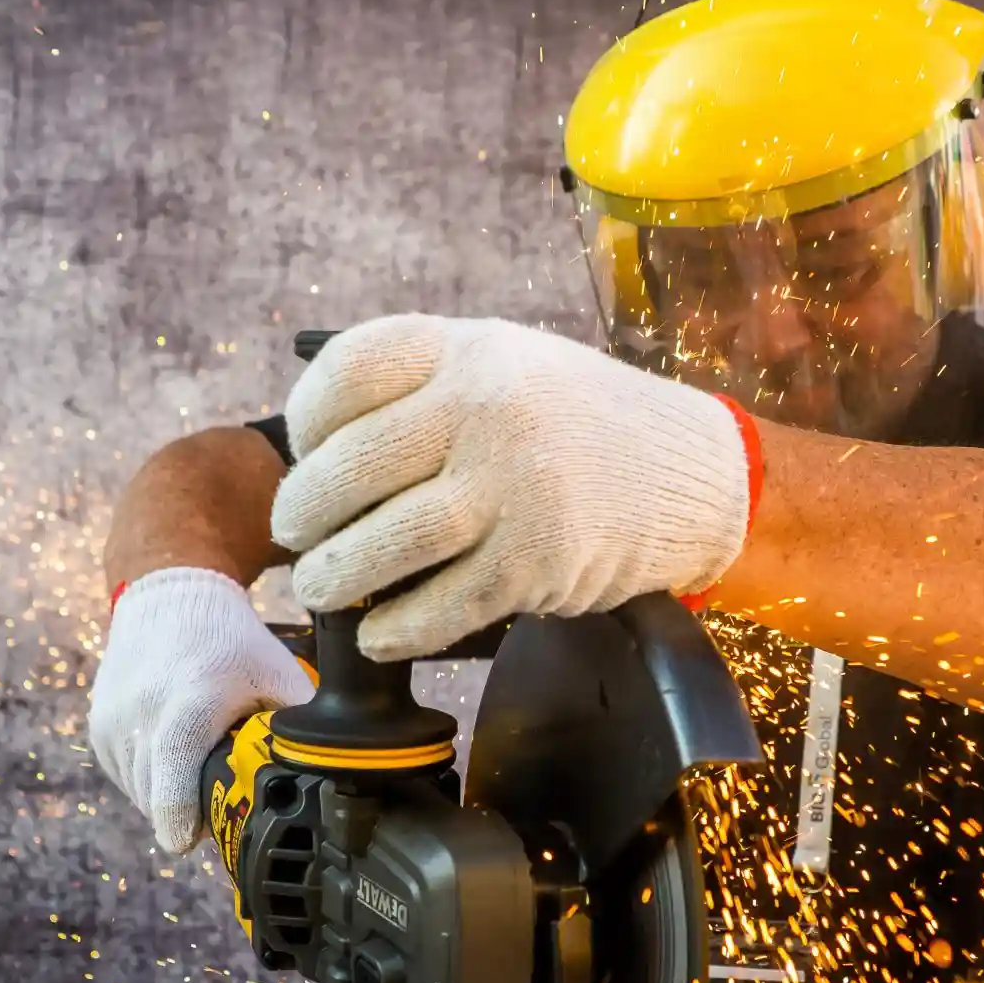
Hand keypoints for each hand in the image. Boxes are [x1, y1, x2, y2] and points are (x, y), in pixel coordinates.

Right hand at [87, 567, 313, 851]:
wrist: (168, 599)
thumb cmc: (231, 641)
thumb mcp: (278, 675)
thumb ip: (303, 727)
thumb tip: (335, 773)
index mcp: (193, 702)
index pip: (173, 772)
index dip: (180, 817)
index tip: (190, 841)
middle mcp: (144, 712)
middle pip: (158, 797)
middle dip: (188, 814)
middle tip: (219, 803)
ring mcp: (114, 720)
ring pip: (139, 793)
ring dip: (167, 798)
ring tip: (197, 771)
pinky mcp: (98, 727)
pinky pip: (124, 776)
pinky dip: (147, 780)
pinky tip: (172, 756)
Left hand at [270, 315, 756, 660]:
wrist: (691, 475)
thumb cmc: (576, 423)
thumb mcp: (505, 363)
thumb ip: (421, 387)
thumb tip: (314, 452)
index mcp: (470, 349)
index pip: (349, 373)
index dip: (307, 421)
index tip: (302, 453)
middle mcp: (490, 408)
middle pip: (354, 464)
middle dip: (306, 510)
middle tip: (293, 534)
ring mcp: (516, 485)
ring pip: (390, 541)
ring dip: (338, 574)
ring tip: (320, 585)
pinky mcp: (538, 561)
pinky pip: (442, 605)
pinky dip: (397, 628)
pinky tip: (377, 633)